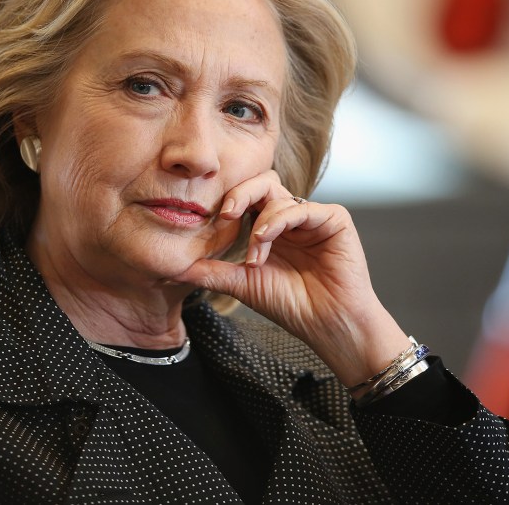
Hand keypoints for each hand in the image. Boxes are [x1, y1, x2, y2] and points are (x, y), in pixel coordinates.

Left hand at [173, 171, 409, 387]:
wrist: (327, 325)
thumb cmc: (292, 305)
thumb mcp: (243, 284)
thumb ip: (212, 270)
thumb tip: (174, 265)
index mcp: (272, 227)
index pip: (247, 198)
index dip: (229, 202)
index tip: (210, 220)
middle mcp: (292, 217)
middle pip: (262, 183)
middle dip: (239, 194)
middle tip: (224, 214)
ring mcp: (313, 216)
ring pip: (277, 195)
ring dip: (258, 224)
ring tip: (254, 256)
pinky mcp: (334, 219)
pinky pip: (301, 207)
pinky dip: (278, 221)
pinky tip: (266, 242)